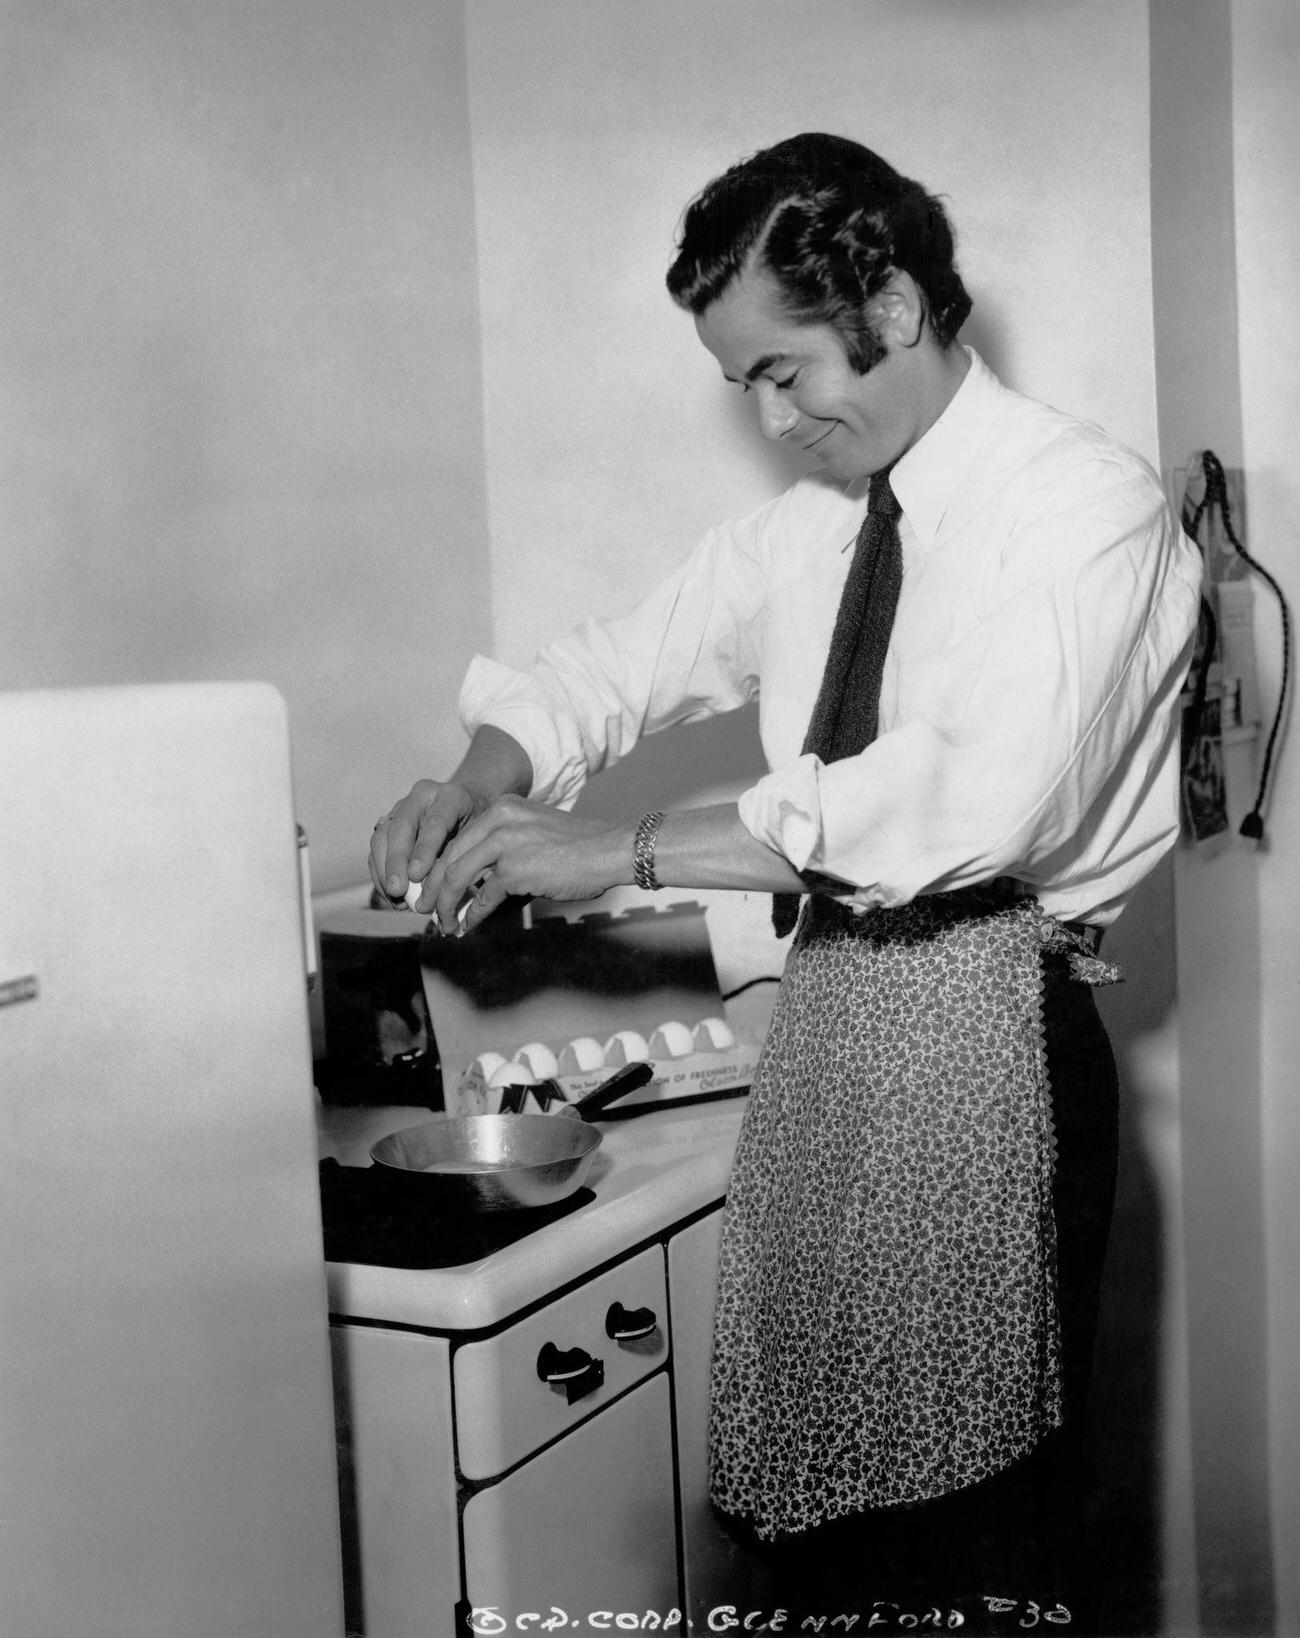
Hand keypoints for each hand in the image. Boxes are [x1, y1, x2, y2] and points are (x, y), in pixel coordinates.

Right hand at [368, 778, 484, 907]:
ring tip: (394, 896)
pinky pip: (377, 848)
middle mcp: (421, 797)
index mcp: (450, 797)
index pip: (435, 822)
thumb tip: (445, 891)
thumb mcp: (479, 839)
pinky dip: (380, 872)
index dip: (424, 849)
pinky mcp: (388, 822)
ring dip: (384, 870)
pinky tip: (390, 894)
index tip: (416, 875)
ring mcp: (401, 807)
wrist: (469, 809)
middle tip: (398, 889)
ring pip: (382, 836)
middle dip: (396, 861)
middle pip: (401, 826)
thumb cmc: (478, 830)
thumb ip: (462, 857)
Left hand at [423, 796, 632, 935]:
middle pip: (450, 857)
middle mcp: (498, 819)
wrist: (610, 849)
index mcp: (501, 808)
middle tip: (427, 909)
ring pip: (457, 877)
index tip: (435, 888)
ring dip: (446, 905)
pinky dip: (470, 915)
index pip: (458, 839)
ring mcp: (504, 843)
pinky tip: (466, 926)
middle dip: (435, 888)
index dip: (441, 868)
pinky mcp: (514, 869)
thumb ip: (504, 847)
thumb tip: (477, 880)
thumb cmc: (579, 846)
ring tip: (444, 923)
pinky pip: (481, 896)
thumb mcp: (533, 831)